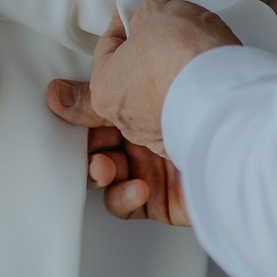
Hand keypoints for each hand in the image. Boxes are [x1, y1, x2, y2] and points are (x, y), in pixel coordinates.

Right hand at [44, 78, 192, 224]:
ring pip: (118, 172)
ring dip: (102, 171)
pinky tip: (138, 186)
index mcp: (149, 76)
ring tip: (108, 167)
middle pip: (109, 136)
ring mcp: (171, 151)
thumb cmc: (172, 75)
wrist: (219, 112)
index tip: (68, 109)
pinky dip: (126, 198)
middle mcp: (162, 113)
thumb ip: (87, 90)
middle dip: (87, 142)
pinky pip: (137, 203)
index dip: (86, 103)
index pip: (109, 91)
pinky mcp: (176, 190)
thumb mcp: (115, 72)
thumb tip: (58, 93)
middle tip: (85, 143)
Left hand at [86, 0, 236, 154]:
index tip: (136, 12)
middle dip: (148, 54)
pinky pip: (186, 116)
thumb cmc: (183, 55)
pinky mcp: (187, 144)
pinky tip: (204, 82)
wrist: (224, 94)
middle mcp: (125, 120)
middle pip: (132, 77)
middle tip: (167, 34)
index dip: (124, 23)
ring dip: (171, 80)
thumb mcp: (156, 12)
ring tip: (192, 57)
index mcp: (104, 87)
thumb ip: (144, 16)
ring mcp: (157, 136)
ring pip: (159, 100)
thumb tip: (149, 20)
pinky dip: (192, 101)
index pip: (107, 46)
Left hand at [167, 0, 276, 24]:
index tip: (182, 14)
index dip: (191, 10)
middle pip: (231, 15)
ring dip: (239, 19)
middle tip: (206, 13)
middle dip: (215, 16)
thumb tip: (166, 8)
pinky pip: (274, 24)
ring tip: (234, 2)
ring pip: (253, 24)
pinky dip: (261, 19)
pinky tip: (257, 0)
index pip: (207, 0)